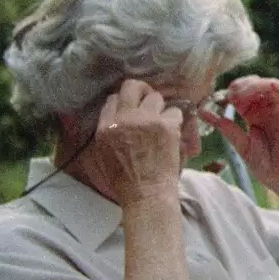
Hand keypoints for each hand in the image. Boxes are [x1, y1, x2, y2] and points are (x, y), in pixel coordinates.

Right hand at [83, 80, 182, 209]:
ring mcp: (148, 120)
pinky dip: (174, 119)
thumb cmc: (125, 180)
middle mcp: (125, 119)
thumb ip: (108, 129)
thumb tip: (117, 112)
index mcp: (106, 127)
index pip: (113, 99)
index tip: (130, 108)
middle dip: (141, 90)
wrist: (147, 193)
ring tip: (159, 120)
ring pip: (156, 97)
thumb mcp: (104, 153)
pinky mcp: (167, 126)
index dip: (123, 102)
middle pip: (132, 86)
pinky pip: (174, 111)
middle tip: (146, 99)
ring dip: (158, 107)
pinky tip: (171, 130)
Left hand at [200, 76, 278, 195]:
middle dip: (244, 85)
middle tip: (231, 93)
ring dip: (258, 84)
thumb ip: (225, 128)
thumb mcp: (240, 145)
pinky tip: (270, 85)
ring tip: (243, 92)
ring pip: (272, 88)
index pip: (243, 94)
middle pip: (257, 87)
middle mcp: (266, 111)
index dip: (232, 91)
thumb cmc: (263, 165)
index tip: (220, 97)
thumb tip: (202, 112)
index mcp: (253, 115)